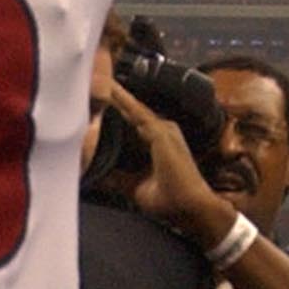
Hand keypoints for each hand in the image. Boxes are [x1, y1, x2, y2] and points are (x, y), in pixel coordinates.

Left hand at [104, 80, 231, 239]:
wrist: (192, 210)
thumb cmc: (170, 201)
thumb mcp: (136, 188)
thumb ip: (118, 179)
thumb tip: (97, 174)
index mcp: (157, 141)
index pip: (132, 121)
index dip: (117, 109)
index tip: (99, 95)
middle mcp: (162, 131)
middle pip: (132, 111)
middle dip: (114, 96)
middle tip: (95, 78)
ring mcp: (164, 131)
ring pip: (134, 108)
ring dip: (117, 94)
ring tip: (99, 78)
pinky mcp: (162, 134)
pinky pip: (138, 113)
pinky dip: (124, 102)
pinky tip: (111, 89)